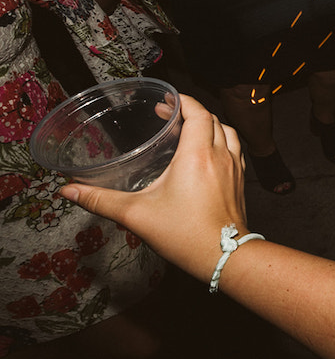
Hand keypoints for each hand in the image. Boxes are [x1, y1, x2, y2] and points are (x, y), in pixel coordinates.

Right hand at [58, 95, 248, 283]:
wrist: (224, 256)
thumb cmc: (184, 234)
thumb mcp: (136, 215)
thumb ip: (100, 200)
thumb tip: (69, 190)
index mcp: (197, 155)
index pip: (198, 113)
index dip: (182, 101)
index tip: (165, 101)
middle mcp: (220, 156)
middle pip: (213, 119)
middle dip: (192, 111)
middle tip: (168, 114)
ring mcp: (235, 168)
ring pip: (229, 132)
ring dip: (210, 124)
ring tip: (189, 129)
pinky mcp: (240, 182)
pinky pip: (236, 150)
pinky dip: (224, 141)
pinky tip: (209, 153)